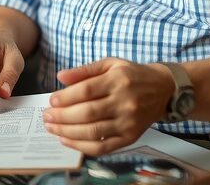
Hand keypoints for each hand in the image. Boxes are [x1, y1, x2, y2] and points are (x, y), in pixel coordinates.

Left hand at [42, 58, 172, 154]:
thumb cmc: (132, 75)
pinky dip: (82, 146)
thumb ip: (84, 70)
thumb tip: (61, 77)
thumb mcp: (110, 64)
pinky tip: (67, 140)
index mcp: (118, 81)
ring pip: (92, 132)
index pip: (86, 91)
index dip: (66, 97)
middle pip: (87, 113)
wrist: (163, 90)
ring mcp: (128, 122)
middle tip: (46, 116)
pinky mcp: (130, 137)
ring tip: (52, 128)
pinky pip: (102, 146)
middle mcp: (124, 102)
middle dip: (62, 116)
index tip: (51, 100)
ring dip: (67, 132)